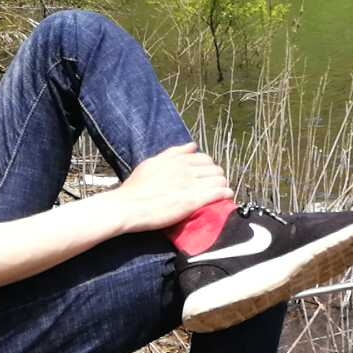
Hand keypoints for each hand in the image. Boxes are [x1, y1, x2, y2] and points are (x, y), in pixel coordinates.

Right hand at [102, 142, 233, 233]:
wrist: (126, 207)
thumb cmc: (135, 188)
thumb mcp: (151, 163)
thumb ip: (173, 153)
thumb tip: (192, 145)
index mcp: (176, 160)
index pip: (204, 158)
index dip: (208, 168)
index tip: (205, 176)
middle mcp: (186, 169)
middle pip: (215, 169)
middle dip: (216, 177)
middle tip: (214, 186)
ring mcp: (191, 184)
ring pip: (220, 179)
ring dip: (222, 185)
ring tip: (220, 193)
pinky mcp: (194, 200)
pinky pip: (220, 193)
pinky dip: (226, 194)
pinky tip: (226, 197)